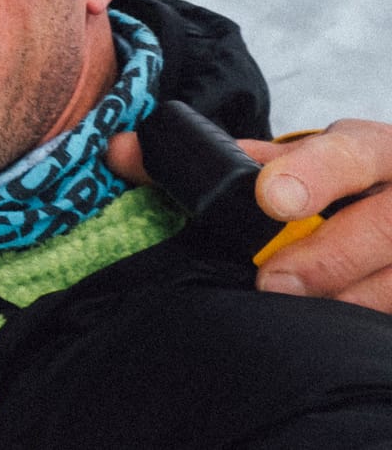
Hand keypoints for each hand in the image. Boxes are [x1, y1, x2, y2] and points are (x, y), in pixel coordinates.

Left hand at [109, 120, 391, 309]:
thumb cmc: (336, 187)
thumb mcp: (291, 163)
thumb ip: (217, 160)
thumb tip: (121, 151)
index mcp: (370, 150)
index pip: (348, 154)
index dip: (312, 175)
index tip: (270, 199)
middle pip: (382, 228)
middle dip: (327, 258)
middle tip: (271, 281)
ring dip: (344, 299)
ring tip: (294, 314)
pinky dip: (362, 319)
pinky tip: (327, 338)